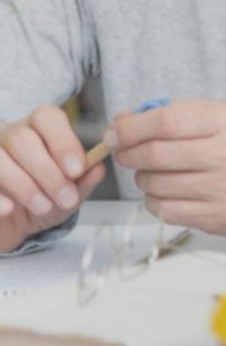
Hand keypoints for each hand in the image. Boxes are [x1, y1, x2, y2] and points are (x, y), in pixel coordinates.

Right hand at [0, 107, 108, 252]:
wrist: (13, 227)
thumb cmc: (45, 202)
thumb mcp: (70, 194)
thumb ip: (84, 181)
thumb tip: (97, 168)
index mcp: (38, 130)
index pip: (48, 117)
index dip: (63, 142)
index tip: (76, 170)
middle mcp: (8, 135)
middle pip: (22, 138)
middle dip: (47, 171)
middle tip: (65, 198)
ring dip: (24, 185)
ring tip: (44, 207)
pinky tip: (9, 209)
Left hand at [110, 100, 225, 236]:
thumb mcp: (219, 116)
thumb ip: (173, 114)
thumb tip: (122, 123)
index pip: (167, 122)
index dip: (131, 128)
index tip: (116, 133)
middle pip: (156, 155)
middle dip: (129, 154)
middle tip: (125, 153)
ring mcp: (225, 189)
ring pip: (156, 184)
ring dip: (143, 178)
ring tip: (153, 173)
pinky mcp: (218, 216)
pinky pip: (165, 210)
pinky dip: (154, 200)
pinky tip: (165, 192)